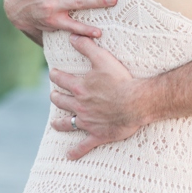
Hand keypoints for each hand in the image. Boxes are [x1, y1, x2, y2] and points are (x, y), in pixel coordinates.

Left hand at [49, 35, 148, 159]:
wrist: (137, 102)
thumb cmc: (121, 79)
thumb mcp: (103, 58)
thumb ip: (86, 46)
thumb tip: (72, 37)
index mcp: (79, 87)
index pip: (59, 79)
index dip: (55, 75)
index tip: (54, 74)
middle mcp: (79, 105)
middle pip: (59, 100)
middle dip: (56, 97)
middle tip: (55, 95)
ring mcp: (87, 121)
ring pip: (67, 123)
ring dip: (59, 122)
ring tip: (55, 123)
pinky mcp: (97, 134)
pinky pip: (83, 146)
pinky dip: (75, 151)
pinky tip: (69, 155)